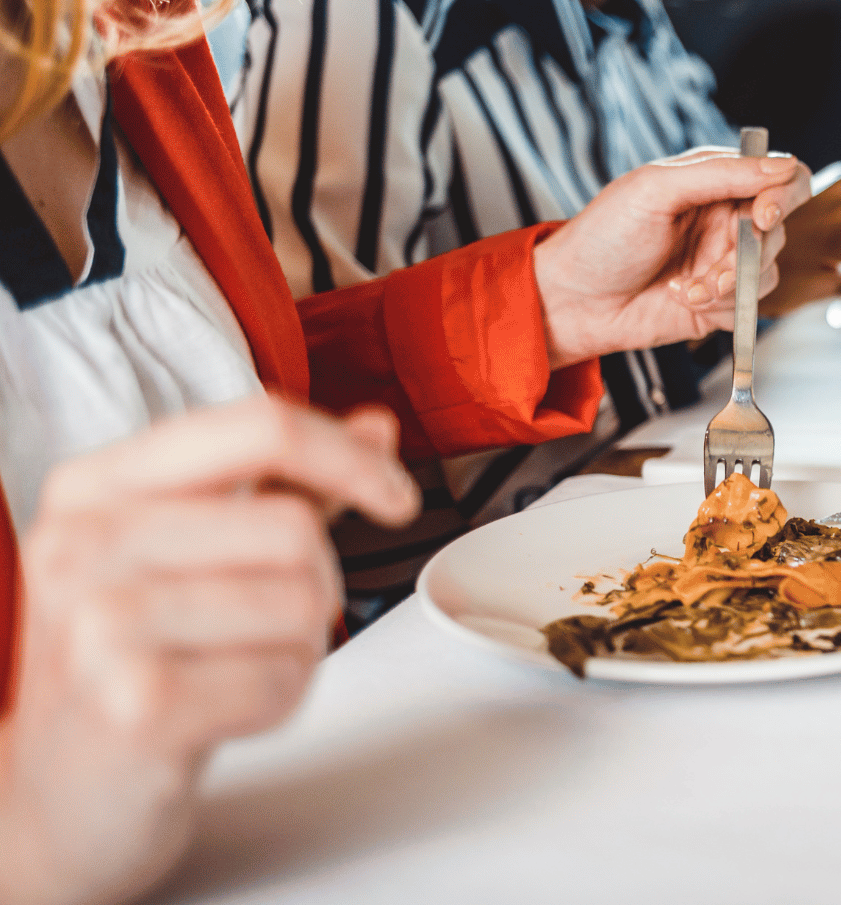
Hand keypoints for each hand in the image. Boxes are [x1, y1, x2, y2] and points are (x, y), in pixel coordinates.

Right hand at [0, 396, 419, 904]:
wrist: (57, 800)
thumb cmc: (129, 667)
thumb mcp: (189, 555)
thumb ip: (283, 486)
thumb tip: (375, 428)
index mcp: (96, 487)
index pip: (257, 426)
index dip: (350, 459)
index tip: (397, 499)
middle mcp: (82, 543)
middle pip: (295, 527)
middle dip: (313, 585)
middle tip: (254, 629)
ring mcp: (100, 623)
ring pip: (301, 603)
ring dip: (296, 650)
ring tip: (227, 670)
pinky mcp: (136, 703)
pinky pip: (283, 679)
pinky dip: (280, 701)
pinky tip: (222, 713)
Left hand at [533, 150, 811, 367]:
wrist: (573, 302)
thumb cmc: (602, 239)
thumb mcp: (656, 190)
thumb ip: (722, 174)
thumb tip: (782, 165)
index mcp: (714, 182)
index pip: (780, 177)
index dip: (784, 195)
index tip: (763, 216)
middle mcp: (724, 220)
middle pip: (779, 231)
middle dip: (747, 254)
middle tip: (712, 269)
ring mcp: (724, 262)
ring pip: (768, 272)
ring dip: (728, 285)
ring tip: (685, 288)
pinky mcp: (721, 303)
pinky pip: (751, 307)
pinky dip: (721, 308)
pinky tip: (682, 299)